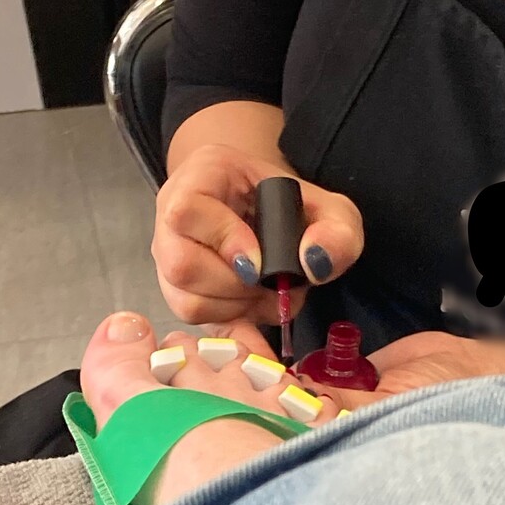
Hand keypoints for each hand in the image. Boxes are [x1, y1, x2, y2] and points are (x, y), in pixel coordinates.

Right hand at [152, 144, 364, 324]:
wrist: (265, 214)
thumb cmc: (289, 207)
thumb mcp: (327, 209)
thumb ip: (336, 232)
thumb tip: (314, 263)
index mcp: (198, 179)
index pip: (186, 211)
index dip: (224, 240)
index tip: (260, 262)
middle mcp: (171, 219)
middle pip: (180, 264)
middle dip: (235, 286)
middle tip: (270, 283)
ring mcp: (168, 259)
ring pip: (185, 300)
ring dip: (235, 308)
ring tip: (265, 295)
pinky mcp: (177, 294)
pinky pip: (193, 322)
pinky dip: (231, 325)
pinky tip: (255, 315)